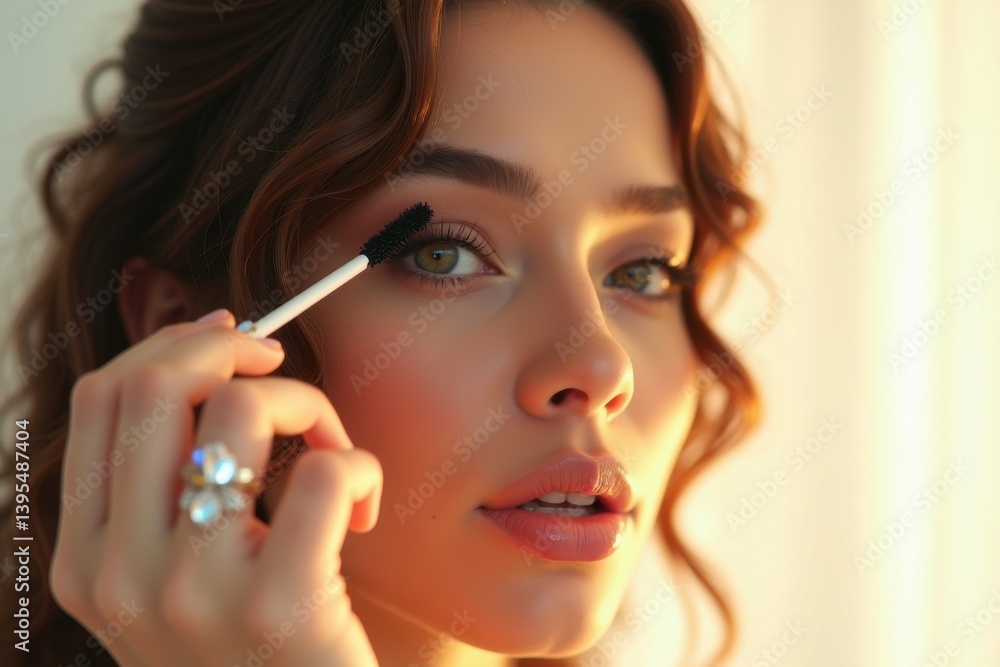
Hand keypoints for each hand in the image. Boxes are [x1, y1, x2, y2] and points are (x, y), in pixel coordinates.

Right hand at [50, 311, 382, 666]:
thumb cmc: (253, 647)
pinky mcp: (277, 604)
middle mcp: (121, 572)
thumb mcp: (178, 574)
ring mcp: (192, 591)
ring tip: (335, 456)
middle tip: (285, 374)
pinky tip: (365, 516)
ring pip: (241, 408)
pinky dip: (363, 468)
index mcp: (87, 556)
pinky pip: (327, 473)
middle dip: (236, 352)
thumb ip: (172, 482)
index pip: (102, 397)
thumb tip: (217, 348)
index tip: (234, 340)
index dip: (173, 344)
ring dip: (310, 406)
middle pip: (157, 384)